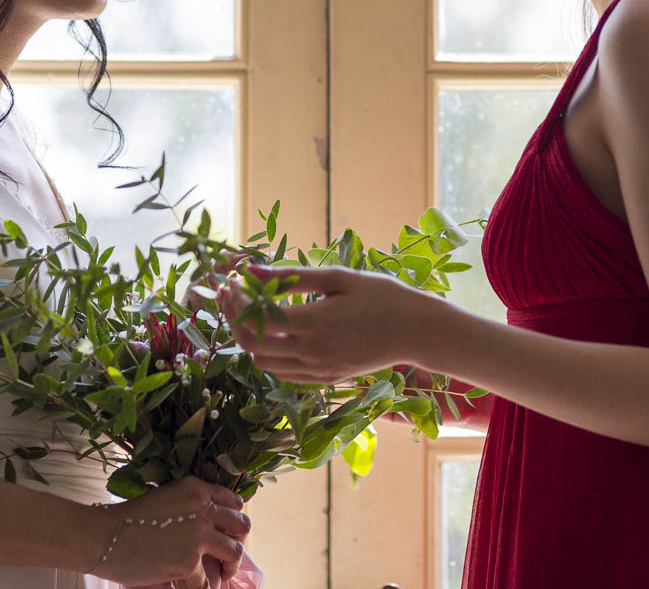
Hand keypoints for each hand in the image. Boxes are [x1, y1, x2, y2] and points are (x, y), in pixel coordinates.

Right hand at [88, 476, 248, 588]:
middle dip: (239, 542)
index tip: (230, 532)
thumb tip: (208, 527)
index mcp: (196, 489)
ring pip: (234, 553)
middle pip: (241, 525)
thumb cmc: (127, 520)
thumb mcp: (165, 499)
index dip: (234, 520)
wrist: (104, 536)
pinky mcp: (190, 561)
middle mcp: (203, 508)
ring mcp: (199, 535)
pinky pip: (207, 581)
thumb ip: (189, 507)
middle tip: (229, 556)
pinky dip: (204, 587)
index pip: (233, 502)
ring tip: (222, 576)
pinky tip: (196, 586)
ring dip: (231, 567)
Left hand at [218, 265, 435, 383]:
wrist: (417, 331)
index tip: (232, 280)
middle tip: (232, 294)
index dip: (236, 300)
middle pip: (252, 344)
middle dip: (234, 318)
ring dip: (249, 338)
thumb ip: (291, 276)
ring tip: (249, 310)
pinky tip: (273, 332)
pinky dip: (269, 355)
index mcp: (313, 323)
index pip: (255, 318)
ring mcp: (318, 370)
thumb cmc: (382, 296)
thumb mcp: (338, 277)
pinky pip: (284, 373)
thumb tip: (250, 270)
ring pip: (264, 363)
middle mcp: (311, 352)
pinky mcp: (325, 379)